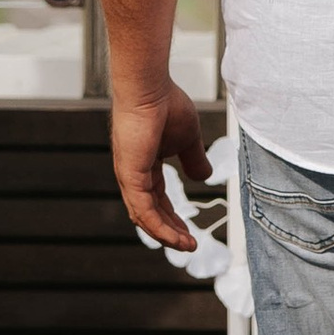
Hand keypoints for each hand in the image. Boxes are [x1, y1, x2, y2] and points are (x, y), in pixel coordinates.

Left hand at [111, 83, 212, 248]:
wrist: (150, 88)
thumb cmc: (166, 104)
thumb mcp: (189, 139)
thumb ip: (195, 159)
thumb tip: (204, 177)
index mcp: (145, 166)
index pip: (158, 200)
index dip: (174, 217)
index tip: (191, 231)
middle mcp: (133, 175)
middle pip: (151, 213)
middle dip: (171, 231)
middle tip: (190, 244)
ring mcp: (129, 177)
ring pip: (146, 218)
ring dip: (167, 235)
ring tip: (188, 245)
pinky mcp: (130, 177)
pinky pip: (144, 211)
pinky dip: (160, 227)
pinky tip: (176, 237)